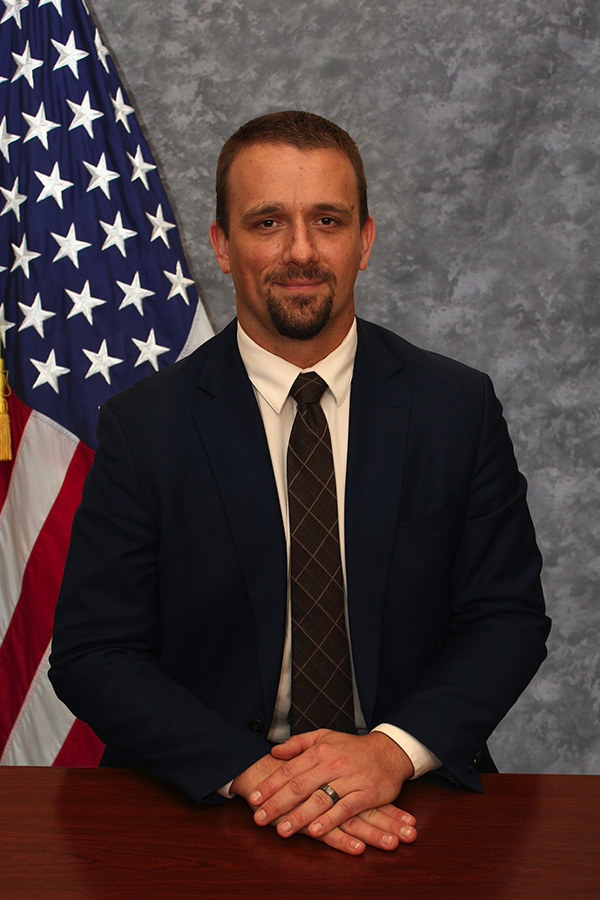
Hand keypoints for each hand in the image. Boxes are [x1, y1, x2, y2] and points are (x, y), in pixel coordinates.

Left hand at [248, 730, 415, 844]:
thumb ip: (298, 744)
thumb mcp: (324, 737)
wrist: (388, 752)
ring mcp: (350, 779)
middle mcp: (333, 764)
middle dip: (277, 803)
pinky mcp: (366, 794)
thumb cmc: (352, 748)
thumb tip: (274, 751)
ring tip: (281, 830)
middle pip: (300, 786)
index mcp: (321, 750)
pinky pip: (344, 809)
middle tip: (258, 818)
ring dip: (299, 817)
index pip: (290, 769)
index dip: (270, 785)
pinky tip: (313, 831)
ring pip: (320, 799)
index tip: (253, 798)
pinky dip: (328, 821)